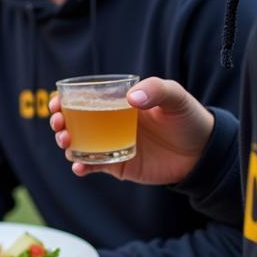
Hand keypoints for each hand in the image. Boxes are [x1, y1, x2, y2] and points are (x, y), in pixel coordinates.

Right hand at [50, 77, 214, 184]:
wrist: (201, 154)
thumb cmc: (188, 119)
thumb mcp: (175, 97)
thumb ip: (156, 90)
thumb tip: (130, 98)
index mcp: (117, 102)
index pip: (83, 98)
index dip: (63, 100)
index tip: (56, 103)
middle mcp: (108, 123)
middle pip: (72, 121)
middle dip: (58, 122)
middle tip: (59, 124)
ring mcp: (110, 144)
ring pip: (76, 143)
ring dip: (65, 142)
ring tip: (67, 141)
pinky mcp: (116, 165)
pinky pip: (91, 166)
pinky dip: (81, 166)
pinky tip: (79, 166)